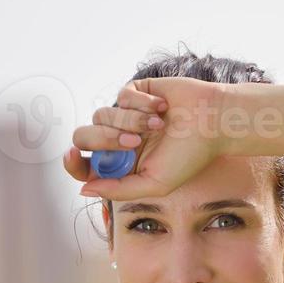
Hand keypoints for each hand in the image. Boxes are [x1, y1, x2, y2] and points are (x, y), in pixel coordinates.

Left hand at [65, 77, 228, 201]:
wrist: (212, 122)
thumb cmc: (189, 157)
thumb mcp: (155, 184)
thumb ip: (119, 189)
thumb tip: (85, 190)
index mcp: (120, 165)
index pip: (84, 165)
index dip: (72, 162)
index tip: (71, 156)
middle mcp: (118, 140)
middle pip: (84, 137)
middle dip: (105, 139)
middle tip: (133, 142)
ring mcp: (124, 115)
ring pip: (101, 115)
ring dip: (130, 121)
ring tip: (158, 126)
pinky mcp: (134, 92)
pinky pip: (121, 96)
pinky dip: (141, 104)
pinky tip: (162, 109)